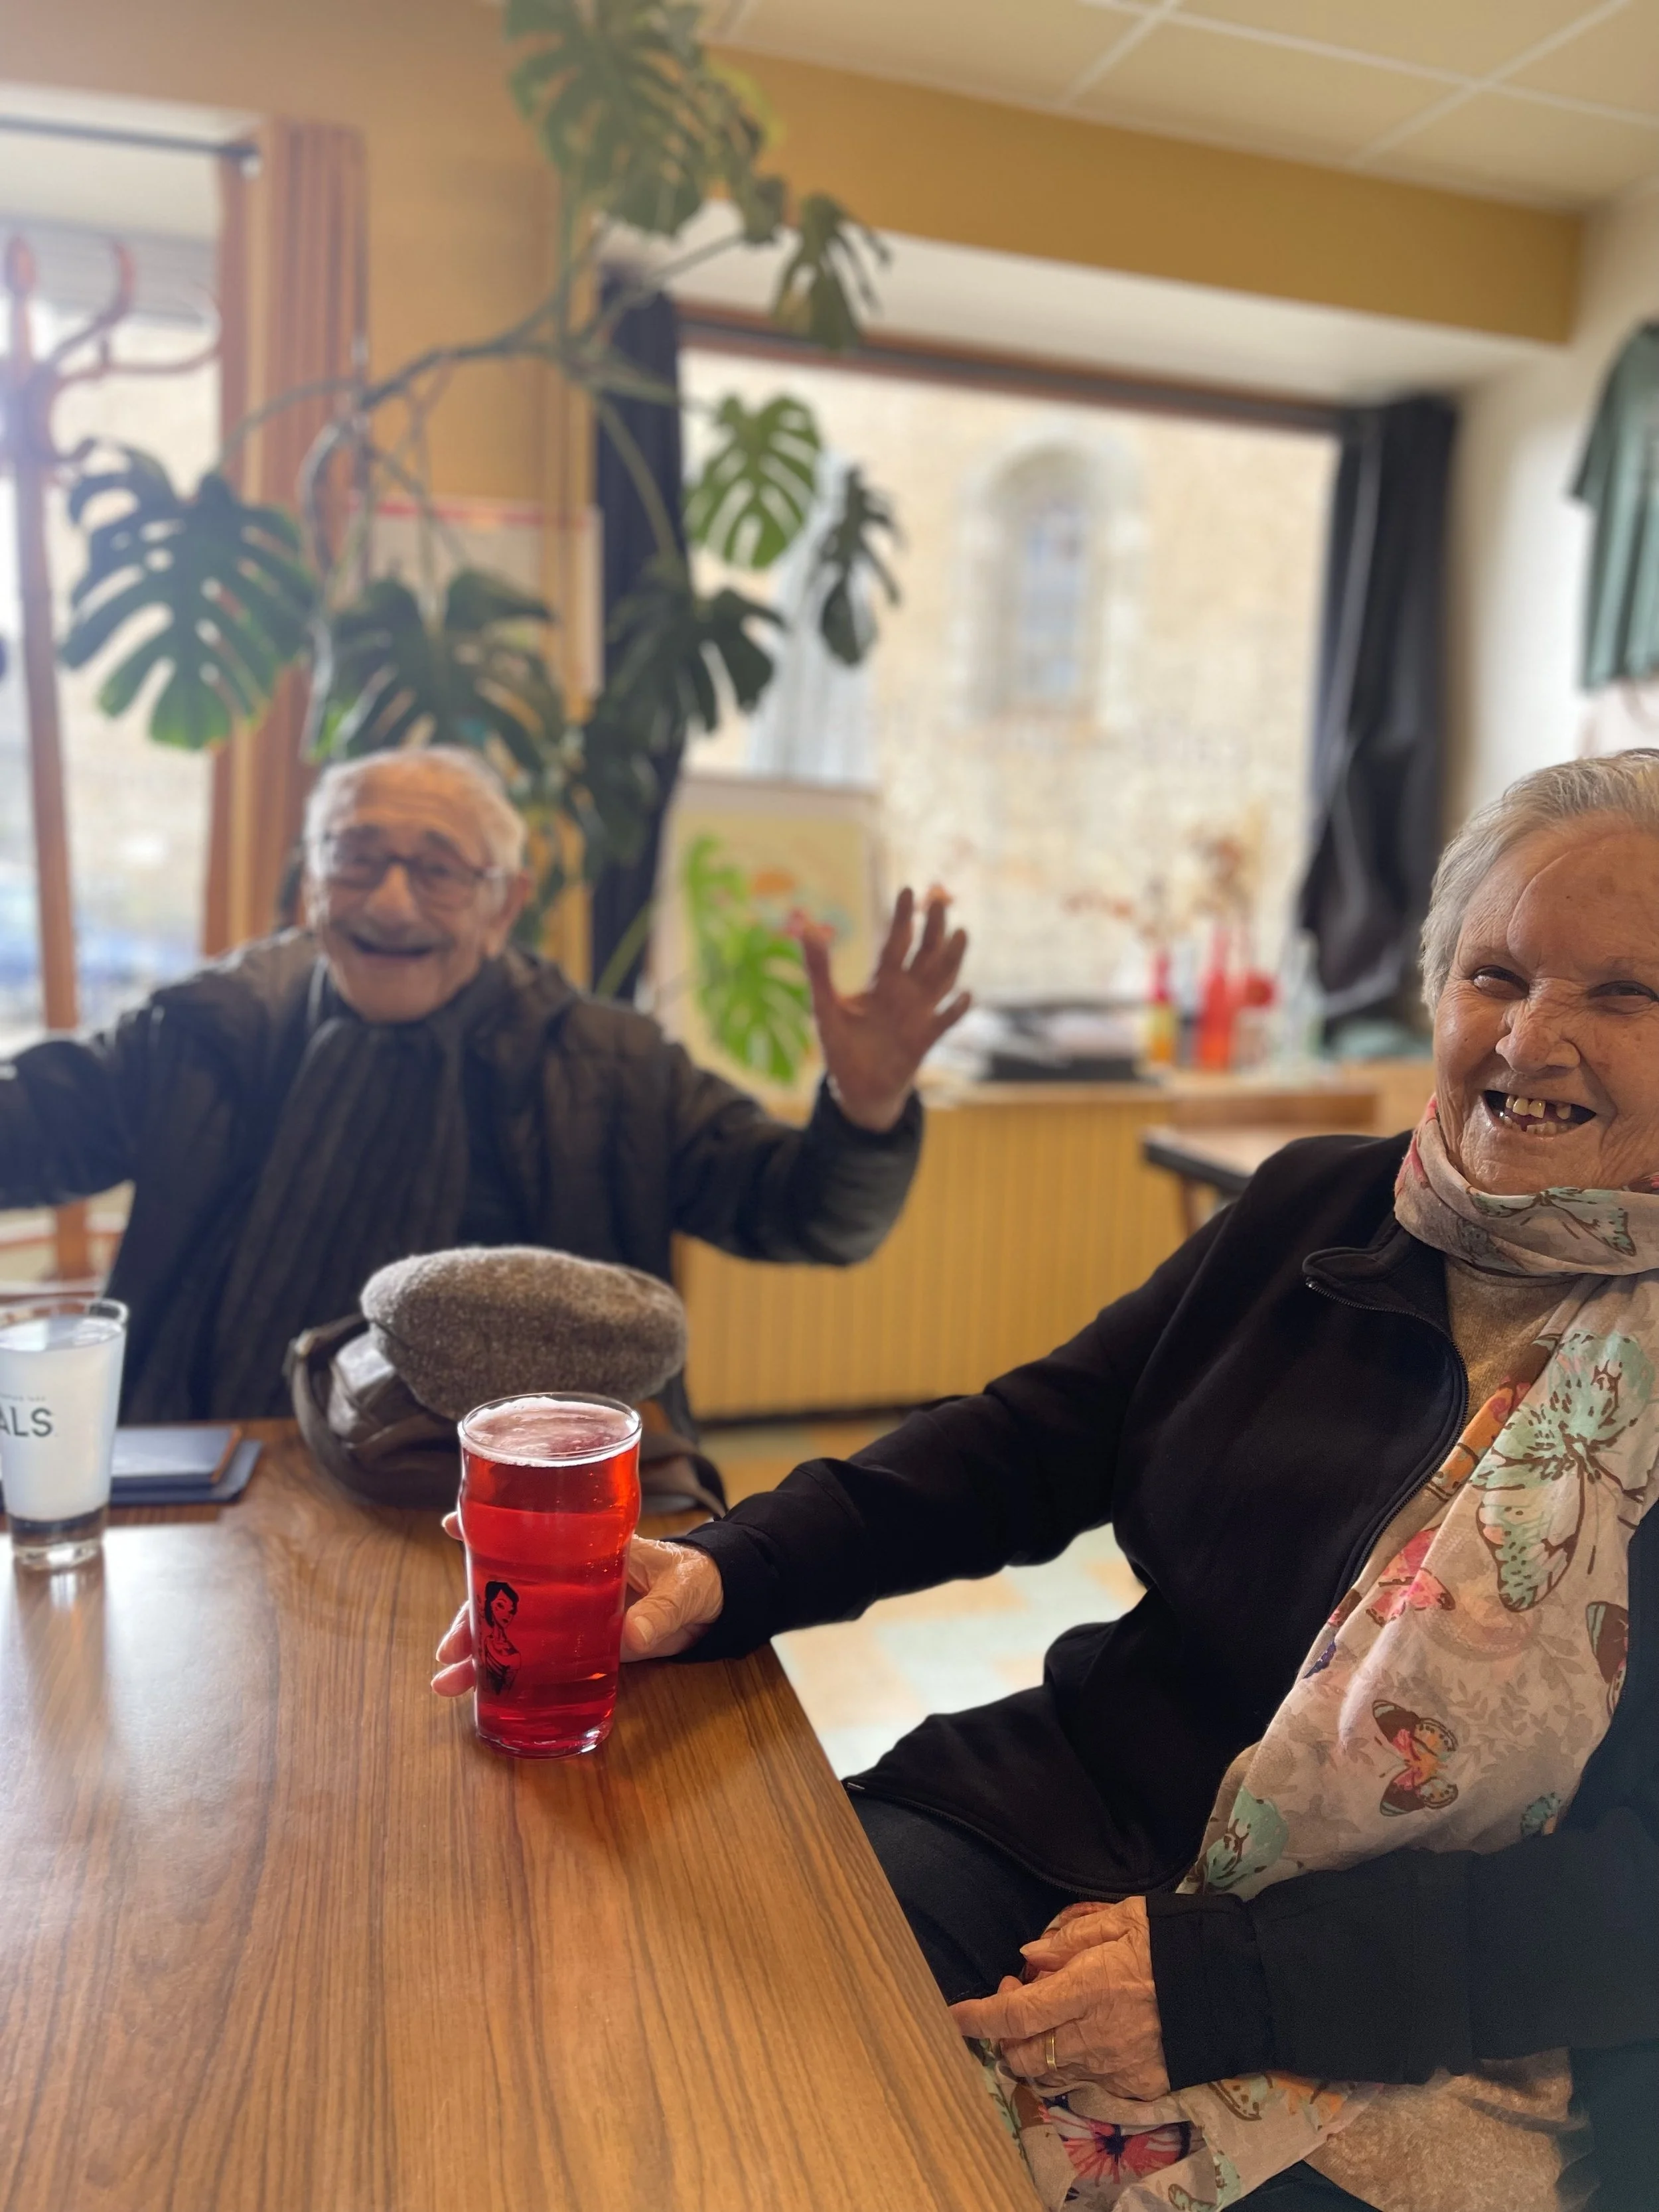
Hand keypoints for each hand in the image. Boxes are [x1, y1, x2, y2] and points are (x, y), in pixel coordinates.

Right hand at [430, 1526, 724, 1694]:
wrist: (714, 1605)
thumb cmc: (695, 1579)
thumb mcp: (681, 1591)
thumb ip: (659, 1613)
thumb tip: (631, 1637)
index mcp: (589, 1547)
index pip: (533, 1531)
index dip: (491, 1526)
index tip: (452, 1525)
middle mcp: (568, 1577)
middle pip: (507, 1591)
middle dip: (470, 1617)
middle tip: (446, 1649)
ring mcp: (570, 1611)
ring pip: (513, 1627)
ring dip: (479, 1650)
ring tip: (449, 1680)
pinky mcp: (580, 1642)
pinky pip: (536, 1654)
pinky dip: (507, 1670)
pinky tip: (480, 1690)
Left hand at [795, 886, 969, 1132]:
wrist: (855, 1089)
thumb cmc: (842, 1047)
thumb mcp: (825, 1006)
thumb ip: (819, 969)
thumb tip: (808, 928)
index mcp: (883, 982)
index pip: (896, 943)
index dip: (903, 918)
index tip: (909, 890)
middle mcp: (905, 994)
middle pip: (925, 954)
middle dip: (933, 928)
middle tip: (939, 899)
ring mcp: (919, 1015)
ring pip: (941, 980)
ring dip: (952, 959)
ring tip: (961, 934)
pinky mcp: (924, 1041)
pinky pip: (944, 1022)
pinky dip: (954, 1010)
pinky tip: (965, 996)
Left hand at [948, 1898, 1169, 2100]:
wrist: (1239, 1985)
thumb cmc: (1178, 1941)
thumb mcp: (1124, 1920)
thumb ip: (1070, 1939)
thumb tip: (1029, 1956)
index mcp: (1088, 1989)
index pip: (1016, 2015)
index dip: (979, 2018)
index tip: (953, 2014)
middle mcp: (1096, 2036)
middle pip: (1025, 2055)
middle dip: (1006, 2034)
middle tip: (1018, 1995)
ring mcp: (1117, 2067)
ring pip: (1053, 2074)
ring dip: (1037, 2050)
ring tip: (1049, 2015)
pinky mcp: (1138, 2086)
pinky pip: (1089, 2082)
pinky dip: (1074, 2061)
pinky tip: (1086, 2033)